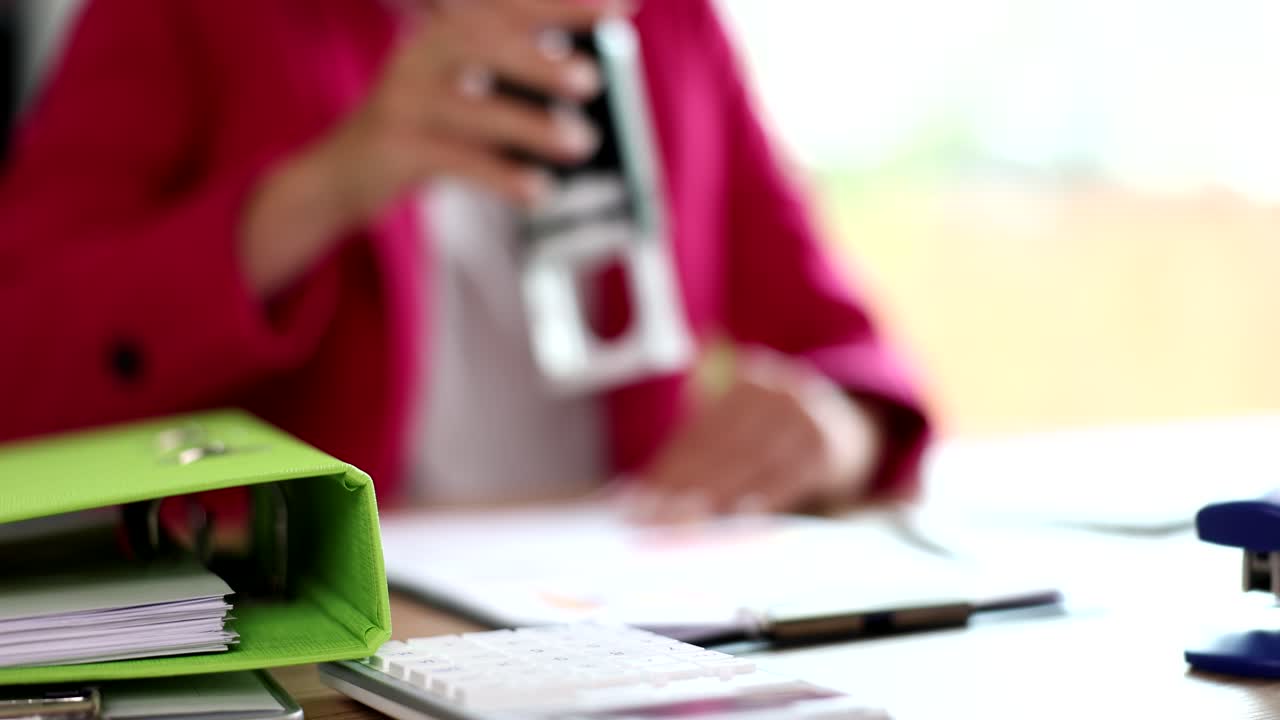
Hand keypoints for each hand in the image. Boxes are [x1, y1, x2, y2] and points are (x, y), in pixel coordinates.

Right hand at [240, 0, 627, 296]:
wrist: (343, 173)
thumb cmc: (424, 126)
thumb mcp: (464, 89)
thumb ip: (515, 73)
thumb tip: (587, 68)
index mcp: (443, 32)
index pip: (503, 5)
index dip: (559, 2)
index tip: (620, 5)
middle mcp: (418, 56)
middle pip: (479, 41)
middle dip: (539, 58)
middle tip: (591, 79)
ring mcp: (402, 102)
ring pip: (469, 108)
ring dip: (530, 125)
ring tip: (581, 142)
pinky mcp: (393, 149)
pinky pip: (453, 161)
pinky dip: (500, 176)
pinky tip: (537, 190)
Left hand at [627, 351, 884, 522]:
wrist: (857, 426)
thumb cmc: (785, 436)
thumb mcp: (751, 426)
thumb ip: (708, 451)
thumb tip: (646, 491)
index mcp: (745, 382)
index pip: (697, 432)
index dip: (664, 468)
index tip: (635, 500)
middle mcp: (772, 392)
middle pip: (718, 446)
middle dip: (680, 486)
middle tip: (650, 518)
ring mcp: (802, 415)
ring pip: (747, 461)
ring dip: (712, 496)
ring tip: (681, 522)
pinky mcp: (827, 446)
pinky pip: (787, 474)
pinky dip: (762, 495)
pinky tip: (738, 515)